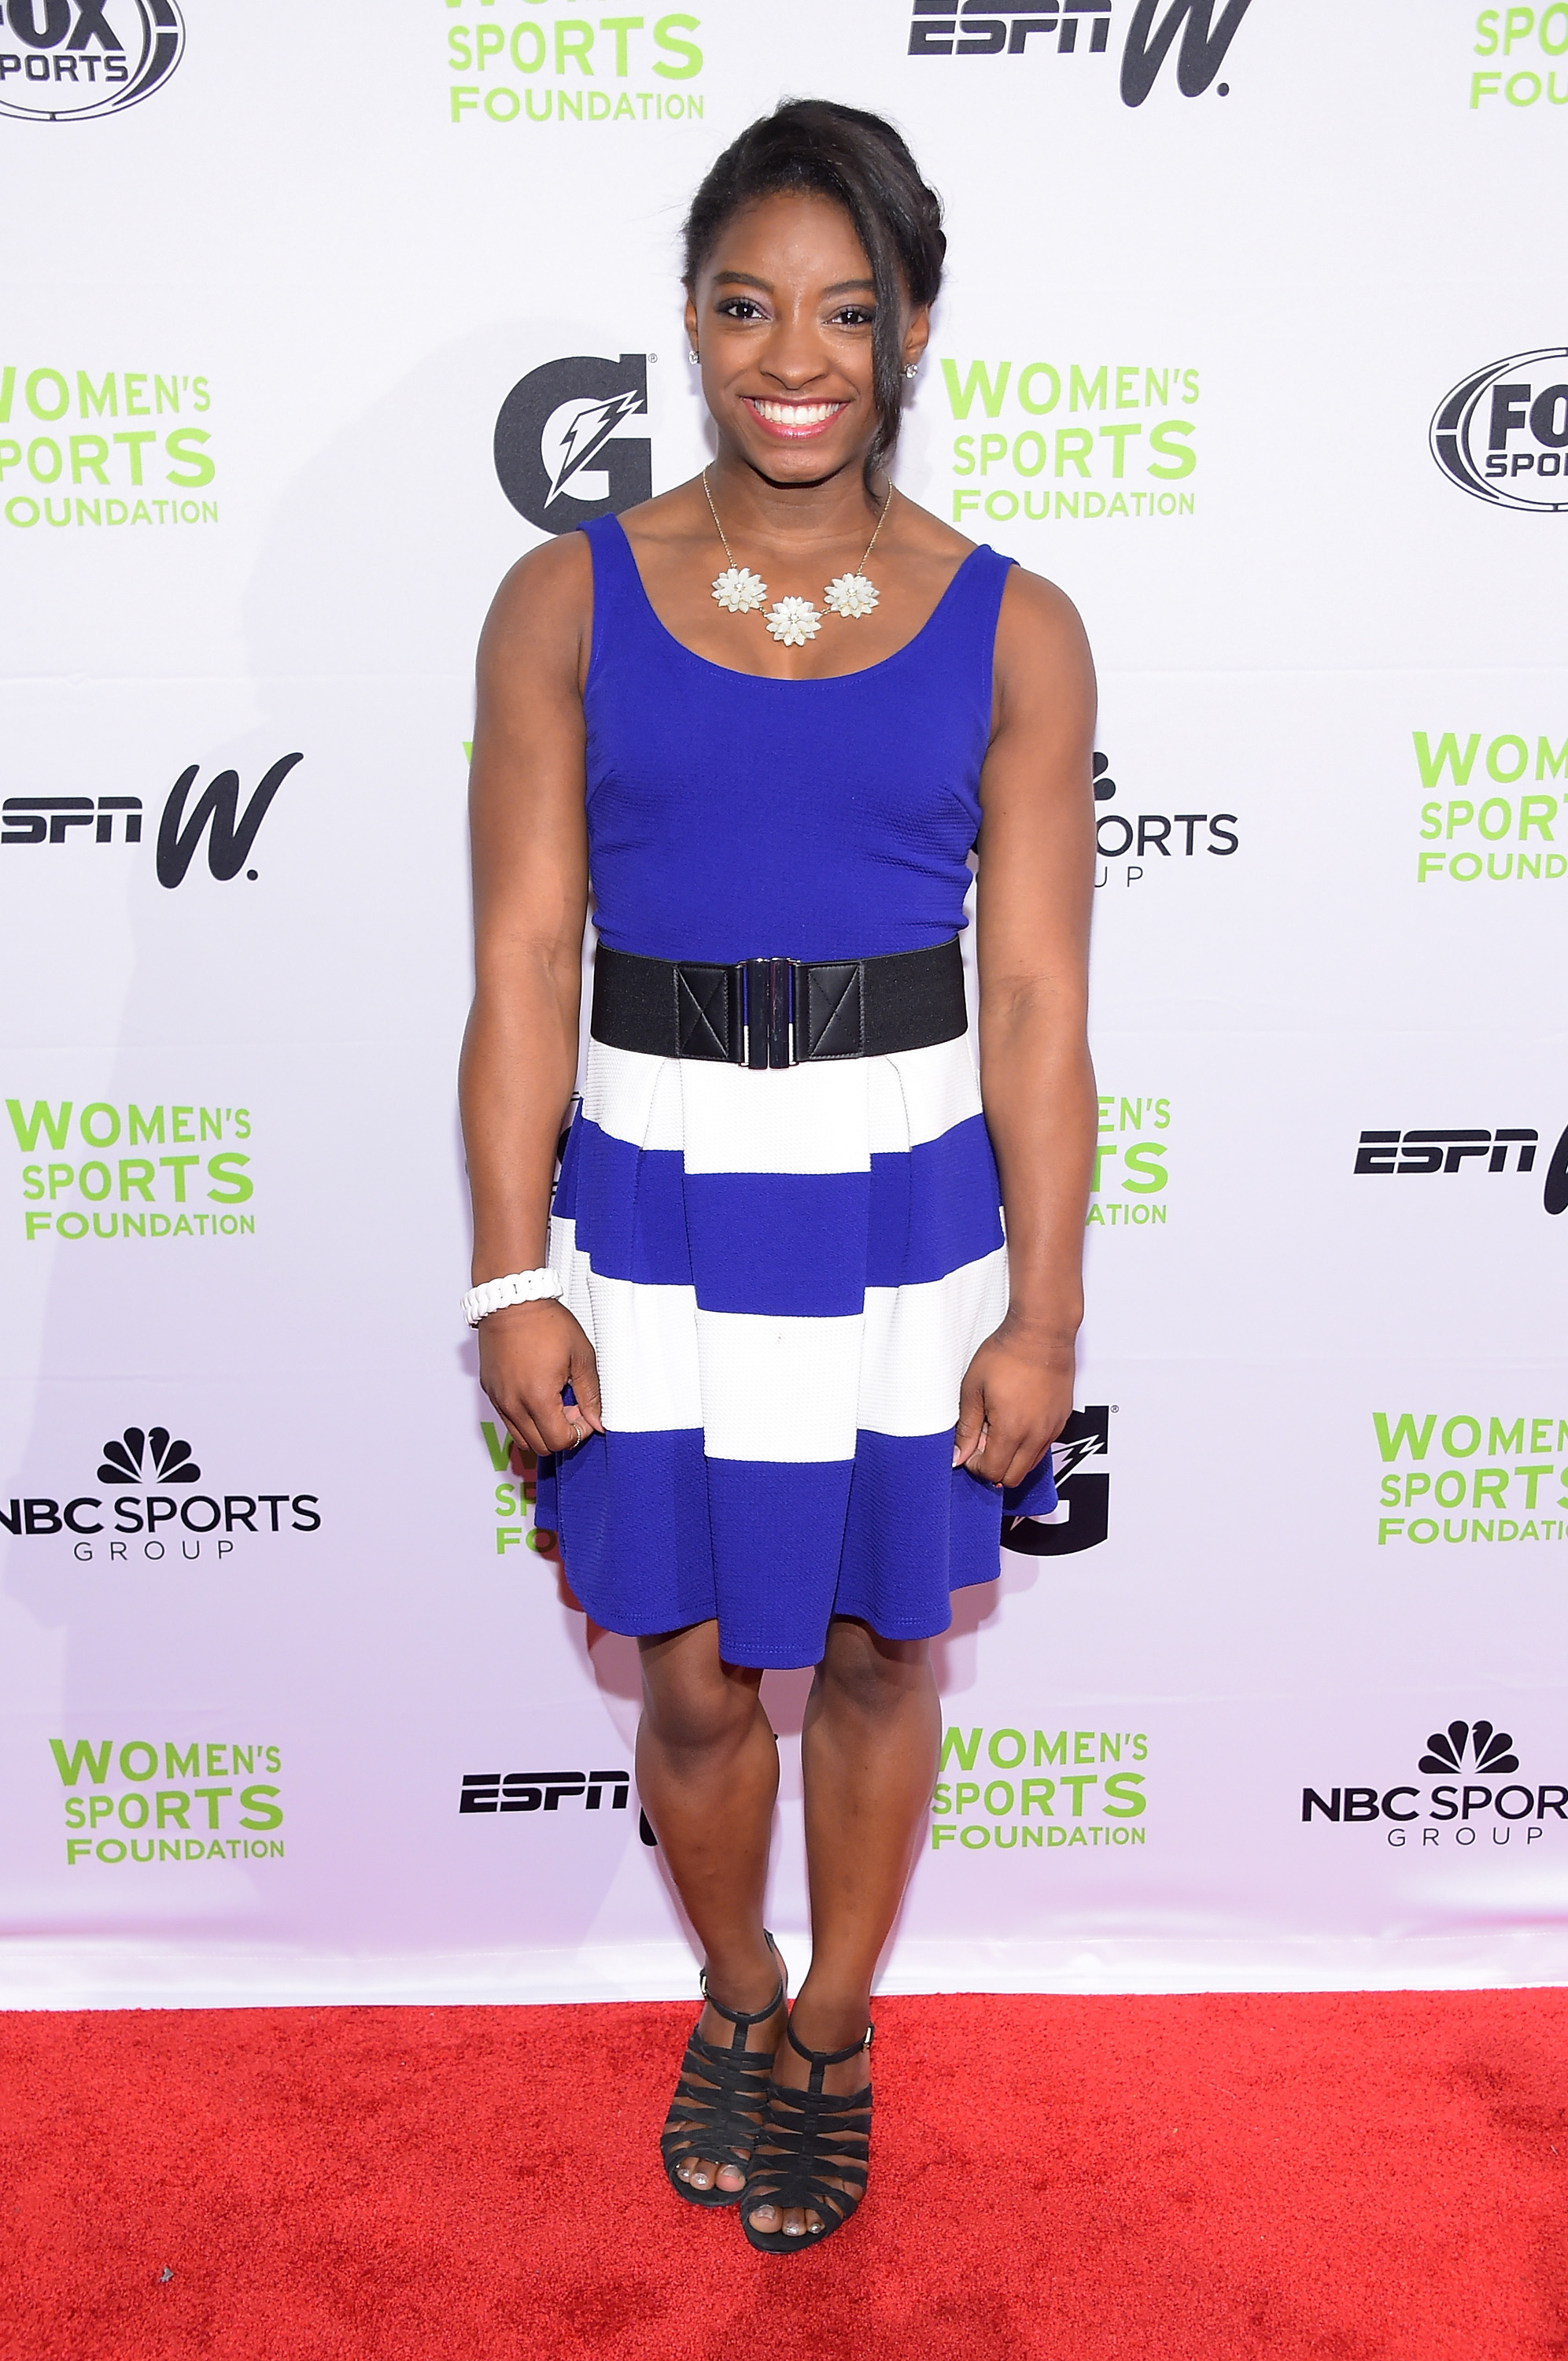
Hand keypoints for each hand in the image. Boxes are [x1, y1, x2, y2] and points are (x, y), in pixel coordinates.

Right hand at [477, 1298, 603, 1458]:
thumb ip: (591, 1394)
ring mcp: (498, 1399)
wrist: (512, 1301)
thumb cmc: (547, 1323)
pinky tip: (536, 1392)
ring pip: (521, 1438)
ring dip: (541, 1429)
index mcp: (538, 1398)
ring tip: (553, 1401)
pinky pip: (508, 1419)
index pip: (560, 1442)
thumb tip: (597, 1423)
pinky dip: (525, 1418)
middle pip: (540, 1447)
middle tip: (571, 1407)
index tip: (584, 1412)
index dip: (578, 1433)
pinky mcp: (490, 1391)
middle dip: (560, 1434)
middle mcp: (513, 1405)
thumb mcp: (581, 1356)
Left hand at [953, 1314, 1074, 1490]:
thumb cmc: (1006, 1353)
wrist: (1041, 1332)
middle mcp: (1036, 1436)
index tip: (970, 1447)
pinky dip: (1028, 1444)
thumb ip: (967, 1427)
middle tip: (983, 1439)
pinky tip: (1017, 1419)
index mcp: (1011, 1430)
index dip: (976, 1465)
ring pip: (1030, 1465)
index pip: (993, 1472)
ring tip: (999, 1426)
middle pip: (1013, 1477)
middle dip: (994, 1467)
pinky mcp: (1061, 1419)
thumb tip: (959, 1456)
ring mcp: (1052, 1429)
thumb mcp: (973, 1389)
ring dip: (1012, 1456)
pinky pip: (1044, 1446)